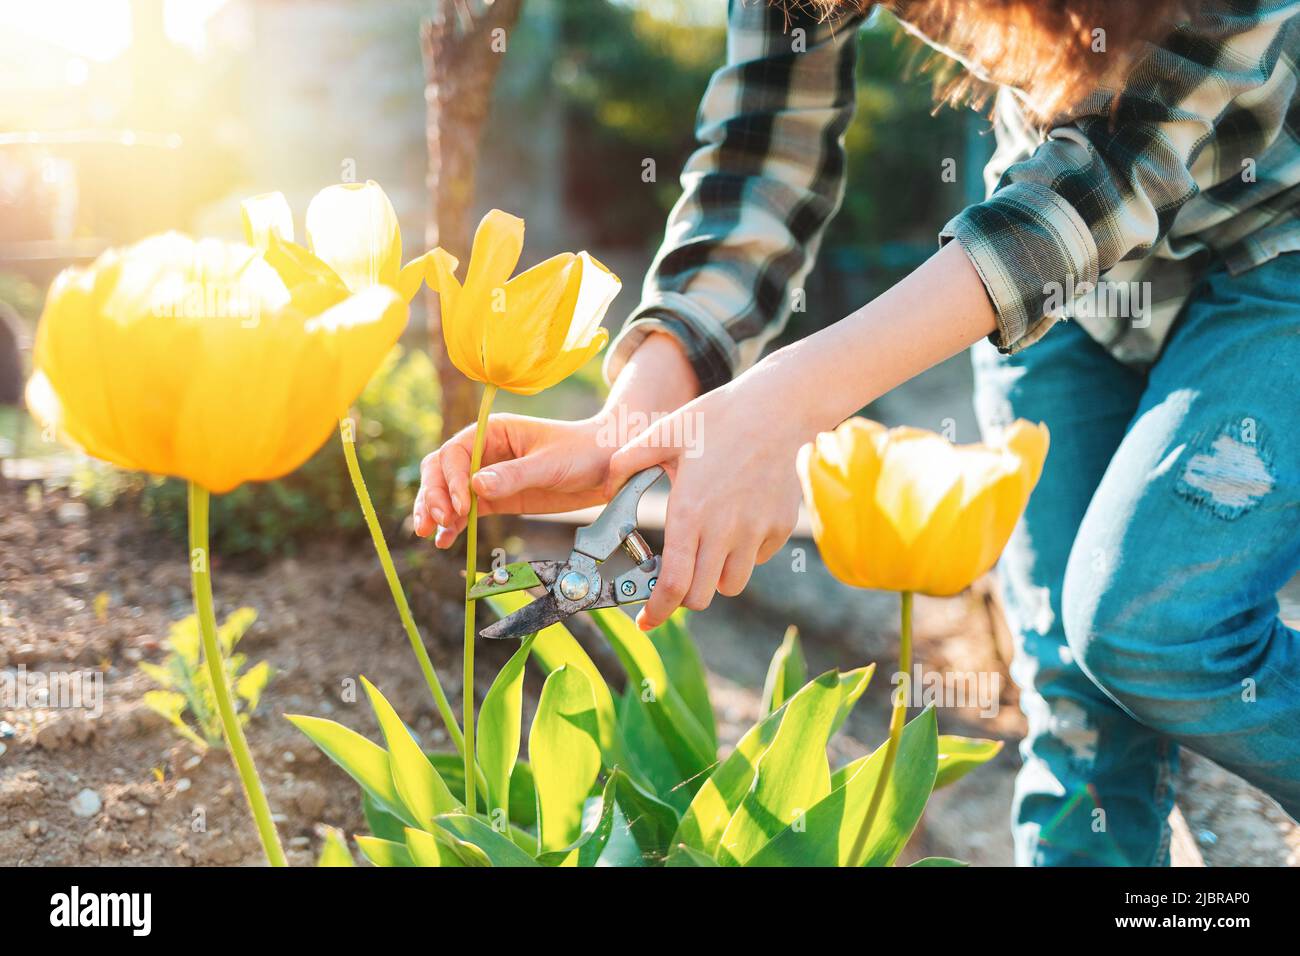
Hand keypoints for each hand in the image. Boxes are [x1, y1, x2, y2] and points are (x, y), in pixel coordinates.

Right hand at [413, 413, 612, 547]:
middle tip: (434, 522)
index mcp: (492, 431)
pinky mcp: (498, 499)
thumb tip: (477, 486)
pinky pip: (468, 511)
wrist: (607, 467)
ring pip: (449, 492)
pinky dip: (454, 525)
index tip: (462, 505)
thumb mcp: (550, 464)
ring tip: (430, 534)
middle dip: (434, 495)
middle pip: (442, 471)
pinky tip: (444, 540)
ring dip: (436, 511)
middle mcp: (484, 451)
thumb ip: (514, 475)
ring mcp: (489, 476)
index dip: (451, 479)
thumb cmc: (581, 453)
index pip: (455, 453)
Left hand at [603, 357, 811, 629]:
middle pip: (701, 597)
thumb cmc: (717, 418)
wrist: (778, 408)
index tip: (646, 621)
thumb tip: (606, 486)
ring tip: (705, 548)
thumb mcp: (663, 432)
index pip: (674, 584)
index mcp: (691, 512)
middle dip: (682, 598)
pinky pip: (757, 559)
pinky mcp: (780, 527)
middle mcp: (725, 530)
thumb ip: (626, 461)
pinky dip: (742, 554)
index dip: (657, 611)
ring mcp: (757, 531)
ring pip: (731, 584)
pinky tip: (734, 524)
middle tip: (673, 581)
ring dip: (713, 578)